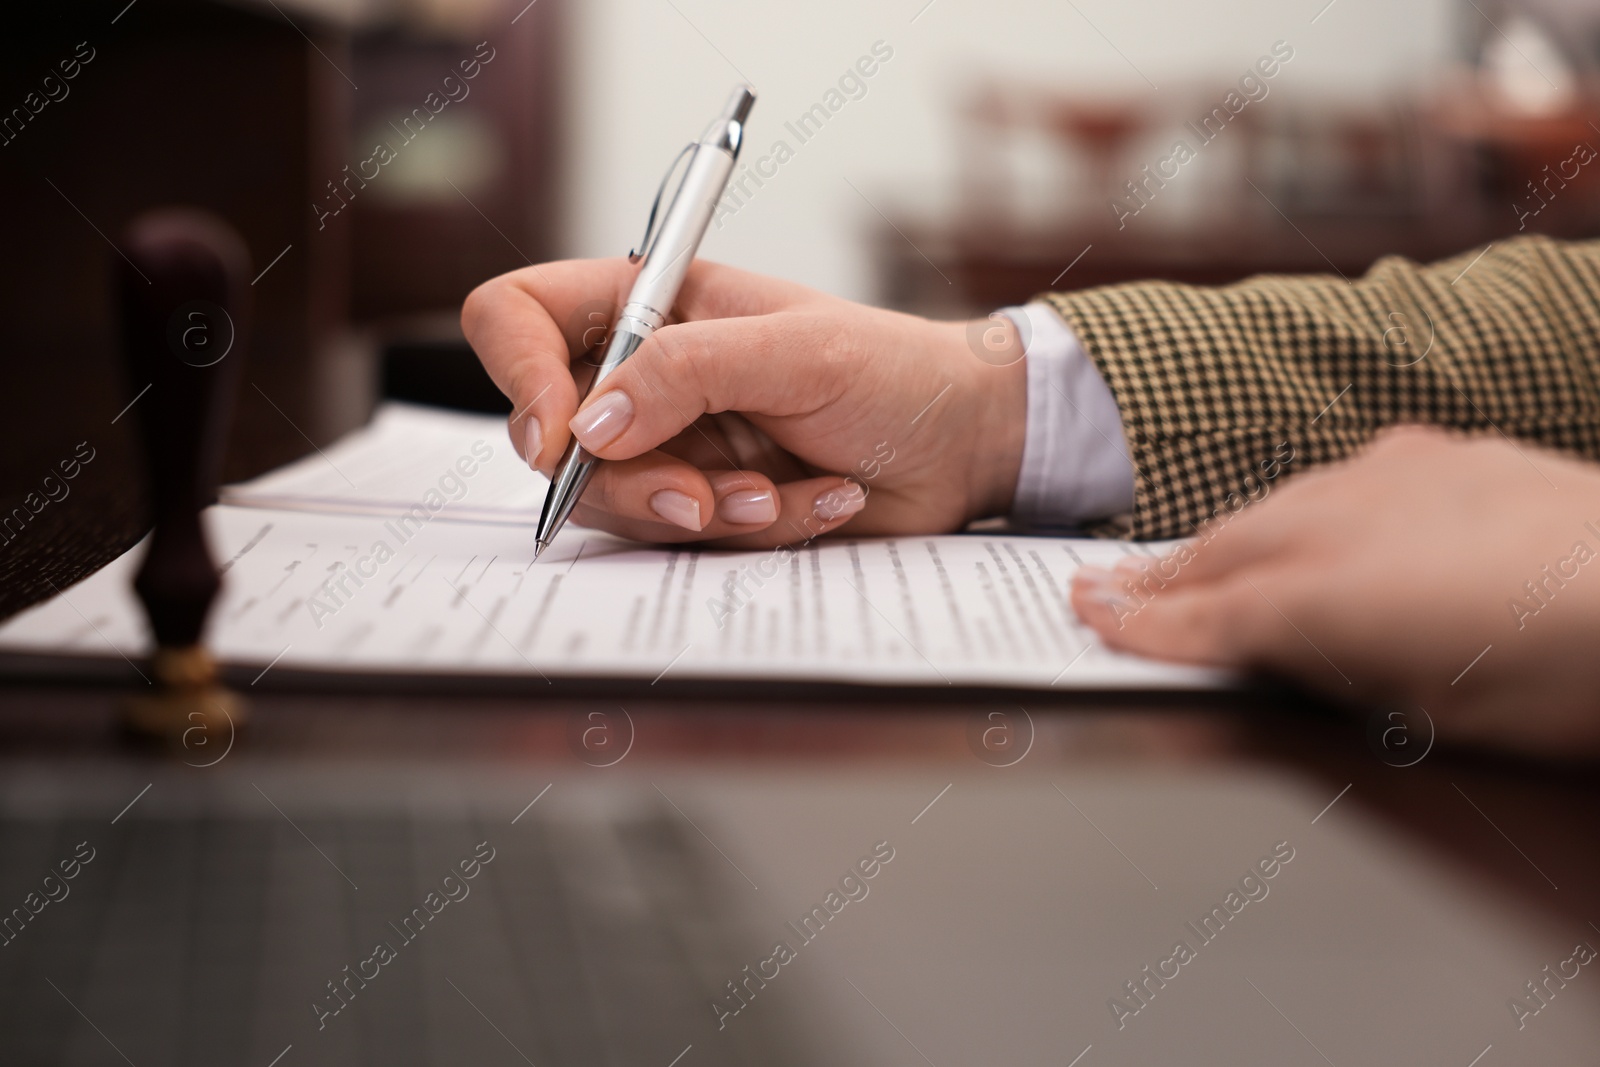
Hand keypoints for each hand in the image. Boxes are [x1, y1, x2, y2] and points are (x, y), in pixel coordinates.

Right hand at [462, 259, 1025, 547]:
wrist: (960, 442)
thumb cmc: (892, 369)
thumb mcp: (795, 351)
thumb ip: (686, 372)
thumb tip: (588, 424)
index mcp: (649, 304)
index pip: (519, 317)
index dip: (519, 375)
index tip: (565, 440)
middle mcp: (643, 375)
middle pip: (555, 438)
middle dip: (632, 482)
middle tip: (706, 497)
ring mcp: (669, 445)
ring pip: (613, 504)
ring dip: (702, 513)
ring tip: (779, 497)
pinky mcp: (704, 504)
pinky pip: (684, 541)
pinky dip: (753, 532)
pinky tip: (817, 502)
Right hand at [1071, 427, 1599, 756]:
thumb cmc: (1560, 668)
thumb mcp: (1426, 715)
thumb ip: (1332, 677)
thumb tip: (1290, 663)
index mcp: (1317, 600)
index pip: (1197, 615)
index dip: (1132, 620)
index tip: (1085, 614)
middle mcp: (1332, 523)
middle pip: (1214, 551)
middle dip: (1153, 576)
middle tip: (1100, 588)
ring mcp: (1381, 479)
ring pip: (1267, 509)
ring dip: (1218, 542)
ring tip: (1184, 561)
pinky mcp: (1432, 455)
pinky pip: (1332, 482)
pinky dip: (1295, 512)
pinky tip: (1300, 522)